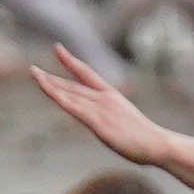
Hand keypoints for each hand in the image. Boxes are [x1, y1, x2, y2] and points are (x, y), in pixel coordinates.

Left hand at [28, 48, 180, 167]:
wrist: (159, 145)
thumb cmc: (149, 140)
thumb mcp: (130, 124)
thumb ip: (116, 121)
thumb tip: (112, 128)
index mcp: (113, 96)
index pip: (87, 74)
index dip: (71, 61)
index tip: (57, 48)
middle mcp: (105, 98)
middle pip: (73, 85)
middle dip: (52, 77)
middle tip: (33, 70)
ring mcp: (100, 109)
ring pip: (69, 93)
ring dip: (49, 83)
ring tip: (34, 74)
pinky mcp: (97, 122)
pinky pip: (72, 107)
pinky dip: (58, 96)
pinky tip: (46, 88)